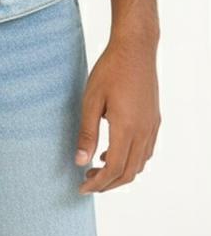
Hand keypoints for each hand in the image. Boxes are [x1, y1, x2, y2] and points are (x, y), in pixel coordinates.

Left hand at [74, 29, 160, 192]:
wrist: (136, 49)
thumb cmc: (110, 70)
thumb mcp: (91, 100)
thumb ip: (87, 132)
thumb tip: (81, 161)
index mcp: (126, 128)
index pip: (114, 169)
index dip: (98, 183)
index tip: (82, 187)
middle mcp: (143, 131)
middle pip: (128, 172)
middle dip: (107, 183)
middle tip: (87, 181)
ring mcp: (151, 126)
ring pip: (139, 164)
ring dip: (120, 172)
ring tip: (98, 167)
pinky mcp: (154, 119)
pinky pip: (146, 150)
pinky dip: (132, 160)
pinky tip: (116, 151)